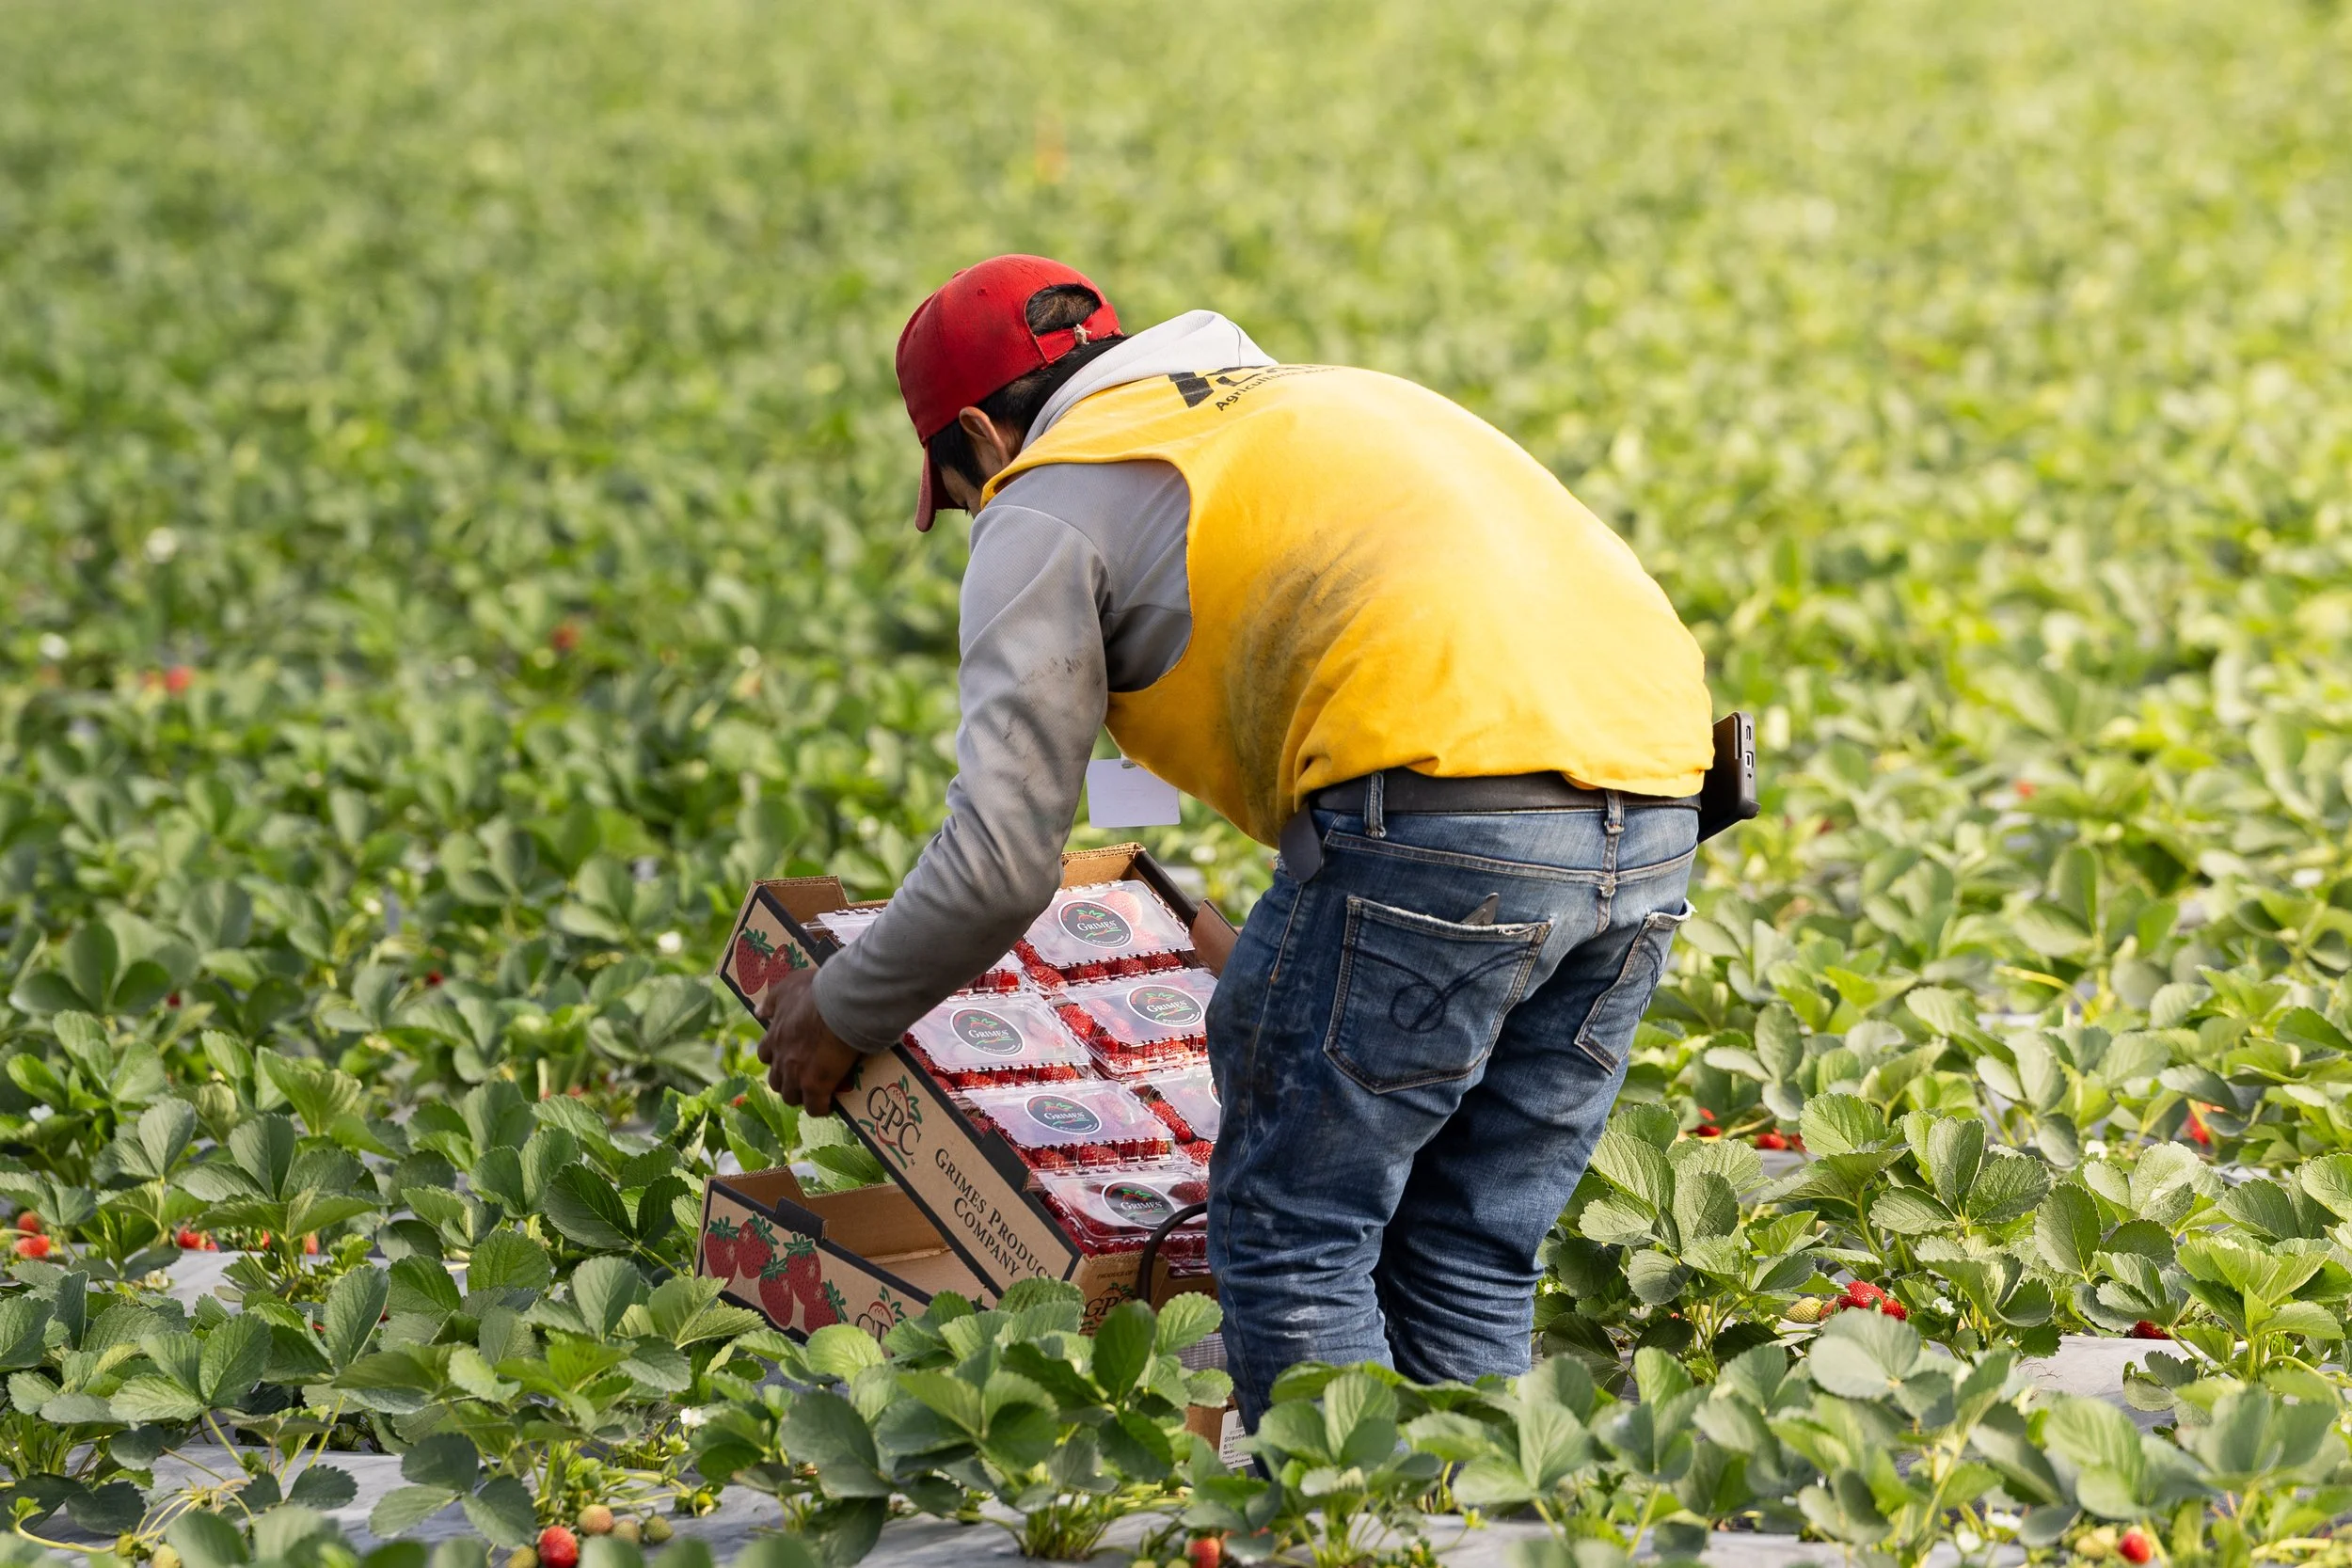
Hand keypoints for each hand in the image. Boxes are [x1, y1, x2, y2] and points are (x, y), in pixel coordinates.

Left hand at [754, 967, 865, 1116]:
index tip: (788, 1056)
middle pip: (776, 1081)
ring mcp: (796, 1074)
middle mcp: (781, 1058)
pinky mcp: (815, 1086)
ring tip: (817, 1093)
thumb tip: (759, 1013)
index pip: (764, 1055)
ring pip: (791, 1097)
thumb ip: (772, 1000)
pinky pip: (815, 1108)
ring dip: (802, 1096)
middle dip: (787, 1081)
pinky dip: (821, 1108)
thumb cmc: (816, 992)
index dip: (775, 1058)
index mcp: (774, 1036)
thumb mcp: (788, 986)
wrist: (840, 1004)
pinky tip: (831, 1104)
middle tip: (803, 1077)